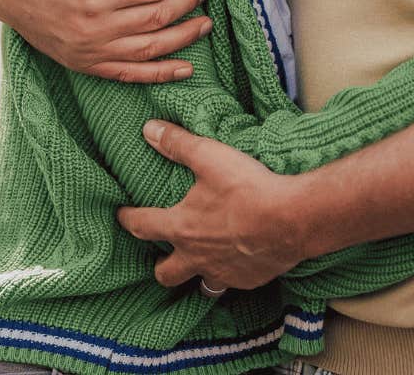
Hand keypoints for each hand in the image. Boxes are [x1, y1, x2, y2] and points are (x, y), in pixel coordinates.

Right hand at [0, 0, 210, 82]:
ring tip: (205, 23)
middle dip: (186, 3)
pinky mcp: (83, 63)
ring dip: (183, 38)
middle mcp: (93, 29)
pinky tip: (185, 68)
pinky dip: (160, 74)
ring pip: (149, 50)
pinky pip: (129, 75)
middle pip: (156, 19)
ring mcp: (88, 51)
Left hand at [116, 120, 307, 291]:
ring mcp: (223, 272)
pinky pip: (233, 283)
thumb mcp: (209, 157)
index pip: (142, 225)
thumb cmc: (248, 188)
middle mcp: (196, 257)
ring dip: (198, 274)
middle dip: (161, 266)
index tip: (121, 215)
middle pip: (166, 273)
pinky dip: (232, 273)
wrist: (292, 219)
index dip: (128, 218)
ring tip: (202, 263)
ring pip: (201, 285)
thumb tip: (149, 129)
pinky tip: (239, 261)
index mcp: (181, 227)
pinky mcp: (248, 280)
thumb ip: (177, 144)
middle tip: (163, 254)